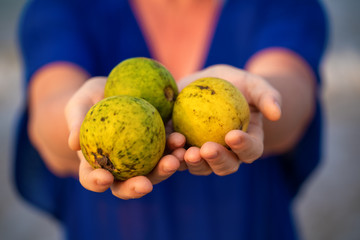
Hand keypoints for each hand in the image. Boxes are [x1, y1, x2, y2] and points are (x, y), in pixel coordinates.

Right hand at [65, 77, 184, 198]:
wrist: (113, 90)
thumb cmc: (90, 99)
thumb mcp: (79, 104)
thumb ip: (75, 121)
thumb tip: (73, 143)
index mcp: (95, 162)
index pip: (92, 178)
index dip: (97, 183)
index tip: (105, 178)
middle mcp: (120, 166)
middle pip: (127, 184)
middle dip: (136, 188)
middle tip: (146, 184)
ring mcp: (141, 158)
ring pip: (153, 171)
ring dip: (164, 169)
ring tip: (174, 159)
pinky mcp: (158, 145)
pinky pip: (167, 150)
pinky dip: (175, 148)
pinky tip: (181, 140)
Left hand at [177, 64, 280, 175]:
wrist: (206, 84)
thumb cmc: (234, 84)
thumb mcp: (252, 84)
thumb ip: (266, 96)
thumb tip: (277, 114)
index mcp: (247, 143)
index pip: (250, 151)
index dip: (244, 147)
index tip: (233, 135)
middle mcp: (227, 154)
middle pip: (225, 166)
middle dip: (217, 160)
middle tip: (207, 149)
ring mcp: (203, 154)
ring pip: (200, 166)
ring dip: (193, 163)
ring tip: (185, 151)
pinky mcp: (183, 149)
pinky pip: (177, 156)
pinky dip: (173, 153)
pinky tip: (171, 142)